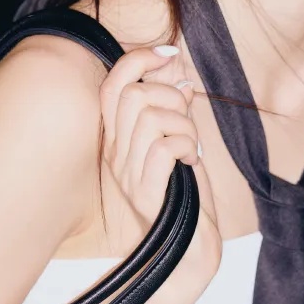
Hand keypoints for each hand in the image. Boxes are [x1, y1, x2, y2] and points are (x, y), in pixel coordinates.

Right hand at [100, 43, 219, 276]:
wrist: (190, 247)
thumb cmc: (185, 192)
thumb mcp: (177, 140)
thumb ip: (173, 107)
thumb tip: (178, 71)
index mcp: (117, 138)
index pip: (113, 84)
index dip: (138, 59)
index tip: (169, 55)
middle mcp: (115, 154)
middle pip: (133, 95)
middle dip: (171, 96)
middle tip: (187, 121)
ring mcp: (127, 174)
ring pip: (150, 118)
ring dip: (183, 125)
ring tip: (190, 146)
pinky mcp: (145, 193)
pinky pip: (164, 147)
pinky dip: (186, 146)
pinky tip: (191, 161)